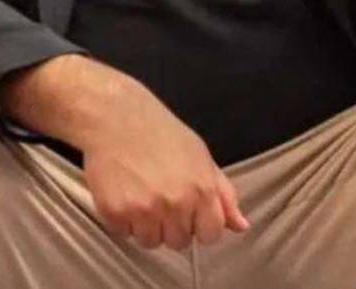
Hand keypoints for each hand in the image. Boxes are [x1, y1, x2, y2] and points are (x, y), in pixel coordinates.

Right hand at [79, 80, 249, 250]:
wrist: (114, 114)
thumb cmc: (158, 131)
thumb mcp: (200, 155)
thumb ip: (223, 193)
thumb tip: (241, 225)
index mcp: (201, 191)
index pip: (210, 235)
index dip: (198, 223)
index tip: (186, 208)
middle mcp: (175, 204)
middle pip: (179, 242)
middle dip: (170, 224)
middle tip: (157, 194)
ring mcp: (143, 210)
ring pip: (150, 241)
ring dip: (144, 224)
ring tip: (137, 193)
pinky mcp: (115, 211)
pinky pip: (123, 233)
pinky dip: (120, 218)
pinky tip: (121, 192)